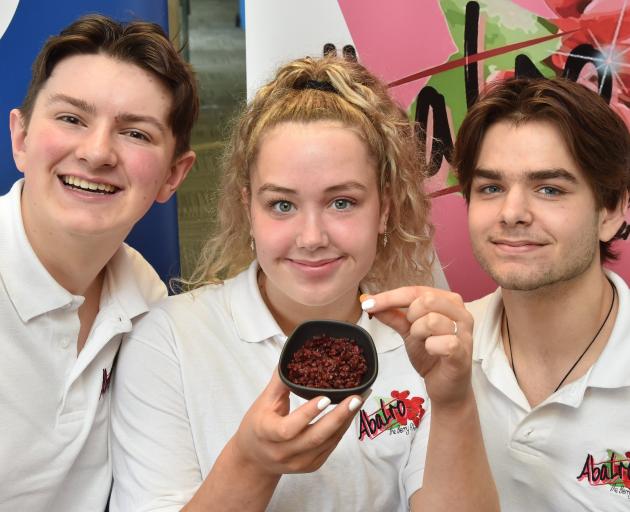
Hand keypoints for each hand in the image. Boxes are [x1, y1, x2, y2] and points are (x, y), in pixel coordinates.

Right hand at [232, 369, 362, 475]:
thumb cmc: (257, 426)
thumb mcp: (263, 402)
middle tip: (356, 398)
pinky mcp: (311, 466)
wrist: (255, 460)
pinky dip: (342, 429)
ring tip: (359, 400)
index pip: (288, 428)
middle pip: (315, 438)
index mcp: (267, 433)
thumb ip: (279, 381)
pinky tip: (350, 414)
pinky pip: (330, 447)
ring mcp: (299, 462)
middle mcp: (283, 452)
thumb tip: (292, 356)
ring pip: (327, 443)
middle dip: (338, 417)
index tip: (325, 397)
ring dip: (345, 421)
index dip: (308, 414)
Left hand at [361, 287, 472, 407]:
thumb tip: (369, 301)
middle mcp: (460, 313)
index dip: (390, 297)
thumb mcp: (408, 331)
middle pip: (426, 300)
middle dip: (410, 317)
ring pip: (432, 320)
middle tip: (412, 331)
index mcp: (448, 302)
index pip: (416, 291)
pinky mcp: (463, 352)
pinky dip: (430, 347)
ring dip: (419, 333)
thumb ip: (393, 315)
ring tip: (424, 343)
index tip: (368, 303)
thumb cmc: (431, 355)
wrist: (445, 388)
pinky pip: (442, 342)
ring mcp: (464, 333)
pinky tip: (432, 352)